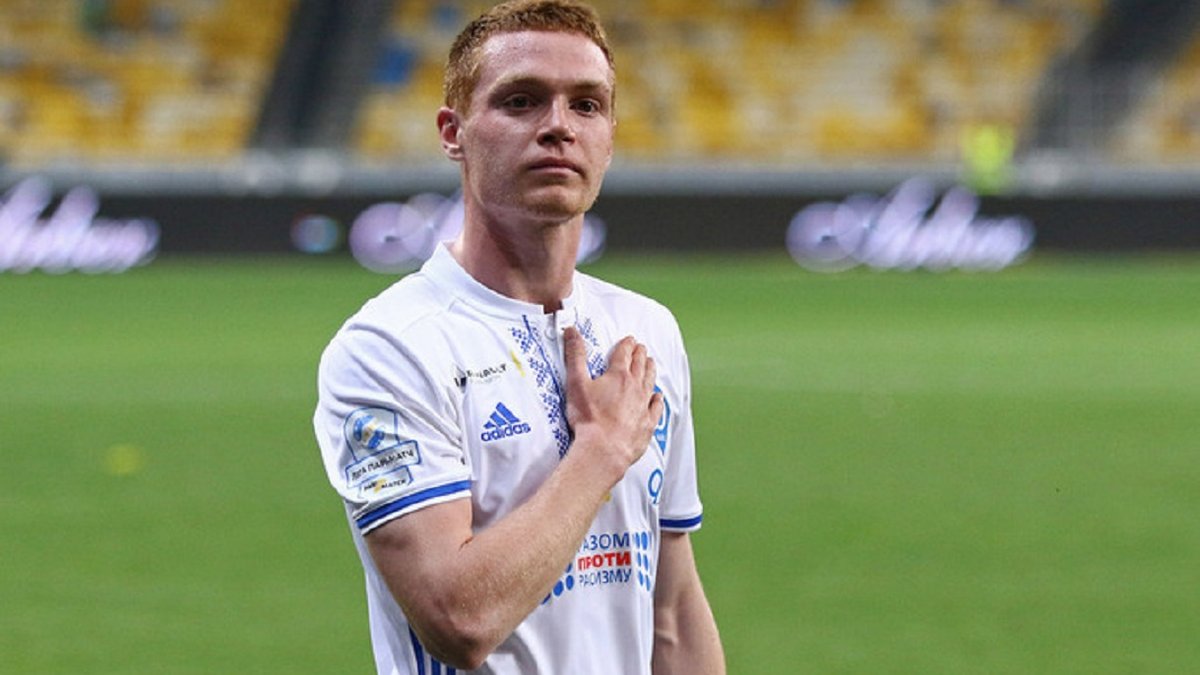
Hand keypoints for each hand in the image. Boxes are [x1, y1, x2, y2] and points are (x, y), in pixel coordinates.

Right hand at [563, 326, 662, 478]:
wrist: (604, 449)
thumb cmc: (590, 419)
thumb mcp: (576, 383)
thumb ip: (575, 355)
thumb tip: (572, 332)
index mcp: (618, 375)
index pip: (624, 354)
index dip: (626, 345)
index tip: (629, 340)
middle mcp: (635, 388)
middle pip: (640, 365)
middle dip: (640, 354)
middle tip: (641, 348)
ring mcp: (643, 406)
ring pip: (650, 383)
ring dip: (651, 371)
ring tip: (651, 363)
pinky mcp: (647, 423)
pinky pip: (656, 408)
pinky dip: (657, 400)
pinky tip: (658, 397)